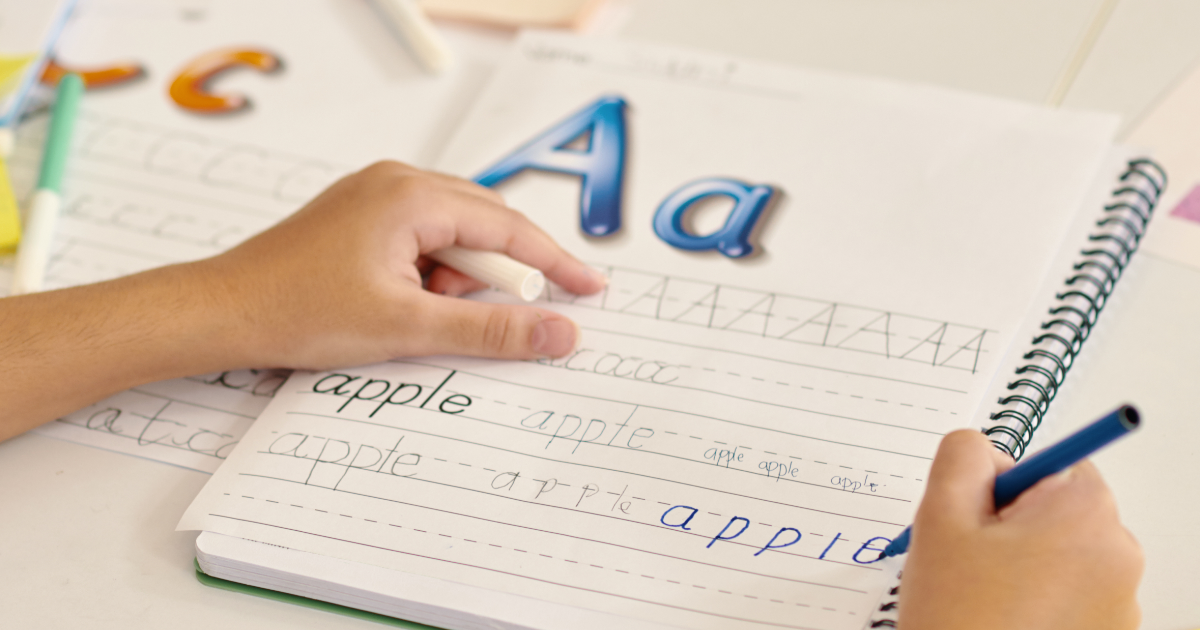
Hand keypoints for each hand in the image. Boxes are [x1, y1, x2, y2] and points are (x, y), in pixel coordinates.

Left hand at [0, 161, 603, 440]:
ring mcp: (377, 196)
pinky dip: (431, 278)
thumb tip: (558, 332)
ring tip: (423, 320)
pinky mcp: (363, 218)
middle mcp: (397, 182)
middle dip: (497, 279)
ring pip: (454, 238)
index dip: (555, 263)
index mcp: (412, 194)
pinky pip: (423, 242)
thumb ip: (492, 328)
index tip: (591, 289)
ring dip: (458, 282)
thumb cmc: (298, 310)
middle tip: (508, 322)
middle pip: (484, 227)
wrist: (221, 312)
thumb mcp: (408, 326)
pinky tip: (407, 309)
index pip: (509, 226)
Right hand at [898, 430, 1141, 629]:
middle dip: (1012, 529)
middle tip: (968, 564)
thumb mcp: (940, 518)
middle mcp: (1120, 556)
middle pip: (1059, 512)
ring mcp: (1120, 606)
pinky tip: (999, 624)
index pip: (1051, 464)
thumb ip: (961, 458)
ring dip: (1023, 569)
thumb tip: (981, 448)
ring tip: (981, 602)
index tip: (977, 523)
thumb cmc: (960, 617)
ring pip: (1062, 558)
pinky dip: (1037, 605)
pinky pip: (1071, 600)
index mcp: (1086, 514)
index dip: (1003, 489)